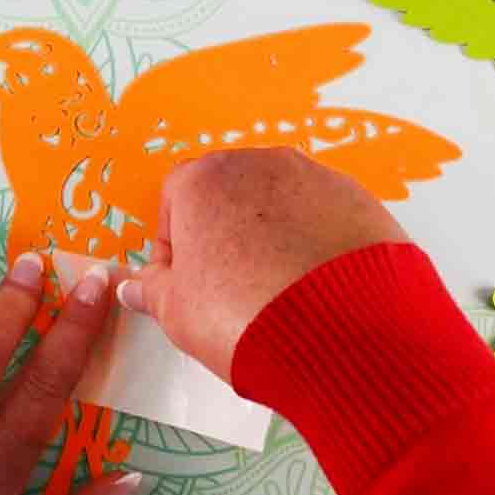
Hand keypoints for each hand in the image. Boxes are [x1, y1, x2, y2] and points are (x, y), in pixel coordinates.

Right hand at [117, 148, 407, 382]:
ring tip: (276, 292)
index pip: (174, 200)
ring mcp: (313, 177)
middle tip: (229, 290)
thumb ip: (151, 292)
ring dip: (272, 237)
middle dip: (224, 237)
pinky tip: (314, 285)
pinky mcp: (357, 199)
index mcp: (204, 179)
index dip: (174, 246)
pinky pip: (324, 216)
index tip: (182, 281)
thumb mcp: (177, 312)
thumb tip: (137, 288)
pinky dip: (316, 242)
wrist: (340, 330)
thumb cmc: (247, 314)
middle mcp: (258, 165)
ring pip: (280, 204)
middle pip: (229, 196)